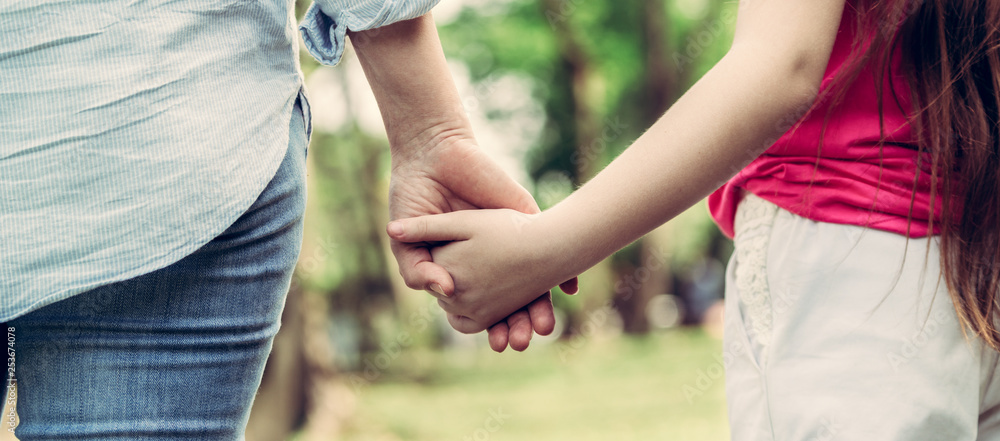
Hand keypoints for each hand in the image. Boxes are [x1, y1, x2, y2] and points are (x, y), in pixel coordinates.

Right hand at [388, 208, 579, 333]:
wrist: (430, 158)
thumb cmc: (413, 201)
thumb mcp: (405, 244)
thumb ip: (417, 272)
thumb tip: (444, 292)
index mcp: (461, 271)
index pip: (481, 308)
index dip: (490, 327)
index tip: (497, 342)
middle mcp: (489, 260)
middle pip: (512, 301)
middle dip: (518, 323)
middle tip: (522, 341)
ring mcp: (509, 240)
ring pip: (534, 281)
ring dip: (539, 306)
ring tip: (542, 327)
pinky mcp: (525, 217)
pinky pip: (550, 242)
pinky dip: (561, 268)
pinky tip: (567, 289)